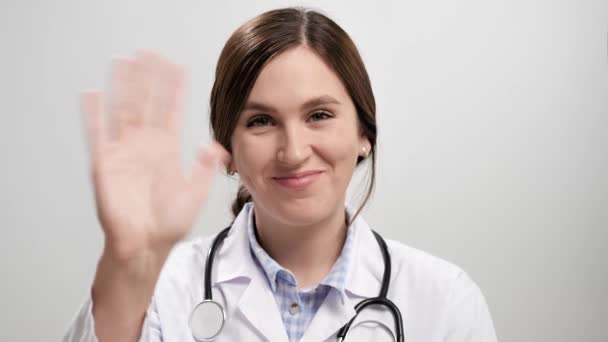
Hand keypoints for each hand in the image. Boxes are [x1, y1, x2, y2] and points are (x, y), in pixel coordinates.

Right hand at [81, 51, 228, 260]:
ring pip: (123, 111)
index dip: (173, 90)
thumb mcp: (194, 193)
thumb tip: (215, 145)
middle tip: (151, 54)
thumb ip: (204, 168)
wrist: (146, 244)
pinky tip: (94, 93)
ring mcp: (124, 153)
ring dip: (124, 87)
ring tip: (126, 62)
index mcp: (167, 150)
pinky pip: (98, 134)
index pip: (170, 111)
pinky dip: (94, 114)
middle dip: (148, 79)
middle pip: (146, 104)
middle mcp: (145, 146)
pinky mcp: (105, 164)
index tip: (178, 68)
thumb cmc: (169, 223)